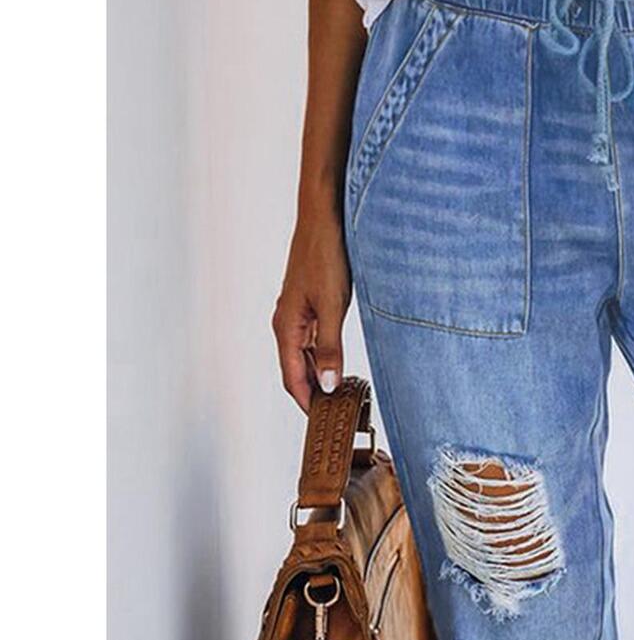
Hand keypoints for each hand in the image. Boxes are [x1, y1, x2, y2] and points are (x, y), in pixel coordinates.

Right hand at [272, 210, 350, 411]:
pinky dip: (324, 356)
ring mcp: (297, 313)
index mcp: (286, 326)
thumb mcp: (332, 305)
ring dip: (320, 375)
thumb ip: (330, 347)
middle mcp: (287, 322)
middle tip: (336, 414)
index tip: (322, 423)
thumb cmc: (325, 254)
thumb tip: (326, 385)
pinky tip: (339, 363)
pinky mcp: (309, 303)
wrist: (324, 217)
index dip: (306, 402)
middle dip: (313, 393)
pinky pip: (313, 339)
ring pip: (305, 356)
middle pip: (297, 370)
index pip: (292, 378)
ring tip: (341, 394)